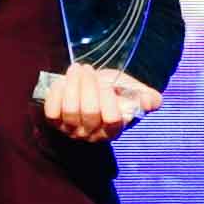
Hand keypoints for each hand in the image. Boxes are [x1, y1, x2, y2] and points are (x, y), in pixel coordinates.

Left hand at [33, 63, 154, 143]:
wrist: (94, 88)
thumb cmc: (116, 91)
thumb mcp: (135, 91)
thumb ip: (147, 97)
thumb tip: (151, 101)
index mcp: (114, 130)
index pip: (112, 121)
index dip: (109, 101)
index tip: (108, 84)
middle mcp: (92, 135)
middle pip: (89, 113)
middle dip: (88, 86)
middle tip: (88, 68)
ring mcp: (72, 131)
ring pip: (70, 111)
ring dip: (72, 85)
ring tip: (76, 69)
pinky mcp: (56, 123)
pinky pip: (51, 112)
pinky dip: (56, 95)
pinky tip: (62, 81)